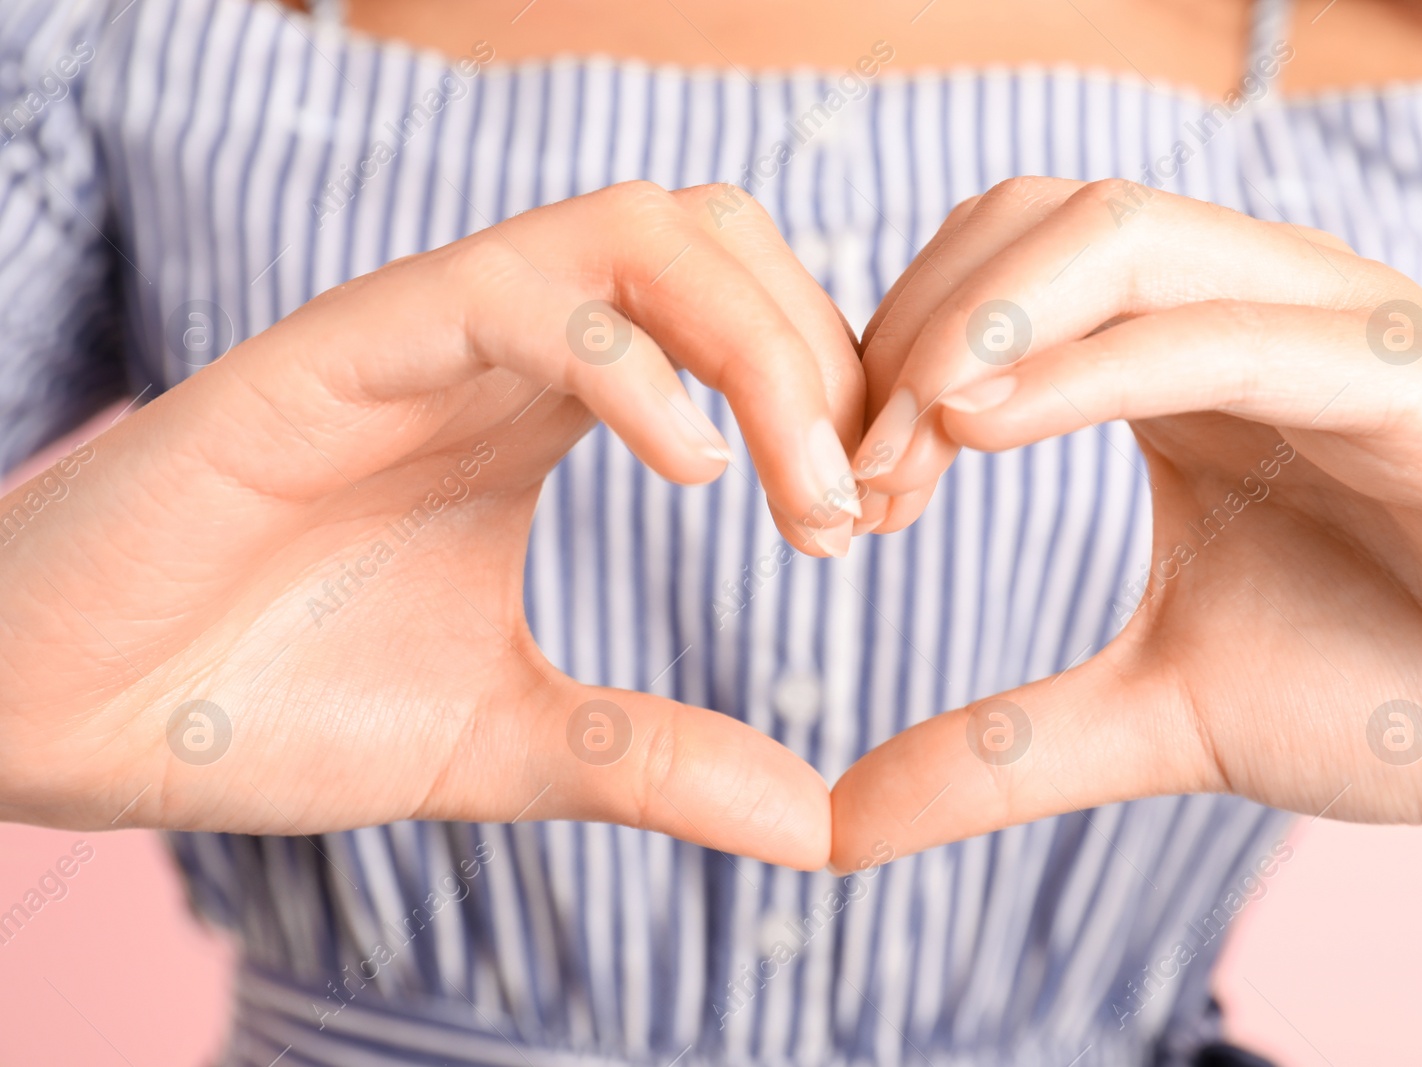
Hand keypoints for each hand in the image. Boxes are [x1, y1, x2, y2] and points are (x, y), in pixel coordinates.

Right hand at [0, 181, 863, 869]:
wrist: (71, 719)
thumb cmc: (270, 707)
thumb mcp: (507, 743)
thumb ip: (654, 762)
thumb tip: (817, 828)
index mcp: (548, 408)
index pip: (741, 315)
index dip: (836, 396)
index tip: (872, 526)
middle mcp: (501, 345)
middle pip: (723, 240)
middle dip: (829, 356)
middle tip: (858, 511)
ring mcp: (424, 335)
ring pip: (643, 229)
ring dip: (762, 346)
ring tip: (803, 494)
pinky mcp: (338, 351)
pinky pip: (519, 292)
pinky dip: (633, 363)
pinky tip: (689, 475)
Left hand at [831, 177, 1421, 867]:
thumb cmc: (1388, 696)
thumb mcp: (1152, 718)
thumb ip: (998, 753)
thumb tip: (836, 825)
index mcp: (1177, 362)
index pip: (994, 276)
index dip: (891, 362)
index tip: (840, 496)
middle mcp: (1244, 310)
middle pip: (1032, 221)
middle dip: (914, 332)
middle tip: (859, 478)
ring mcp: (1326, 326)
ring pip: (1117, 237)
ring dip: (978, 329)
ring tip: (903, 448)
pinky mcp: (1404, 375)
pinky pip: (1228, 332)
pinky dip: (1090, 365)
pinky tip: (979, 426)